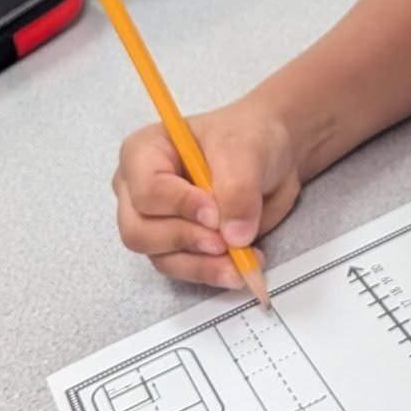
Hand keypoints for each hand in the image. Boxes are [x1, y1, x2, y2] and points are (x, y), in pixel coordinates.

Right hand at [112, 96, 301, 287]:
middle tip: (226, 241)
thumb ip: (238, 189)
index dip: (179, 206)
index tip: (215, 214)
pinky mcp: (177, 245)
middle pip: (139, 231)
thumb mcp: (247, 151)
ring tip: (240, 260)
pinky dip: (210, 272)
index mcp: (143, 152)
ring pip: (159, 256)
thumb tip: (234, 237)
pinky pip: (181, 269)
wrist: (272, 156)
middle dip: (185, 239)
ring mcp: (155, 221)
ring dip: (201, 264)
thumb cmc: (249, 138)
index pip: (145, 190)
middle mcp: (138, 189)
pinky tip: (240, 267)